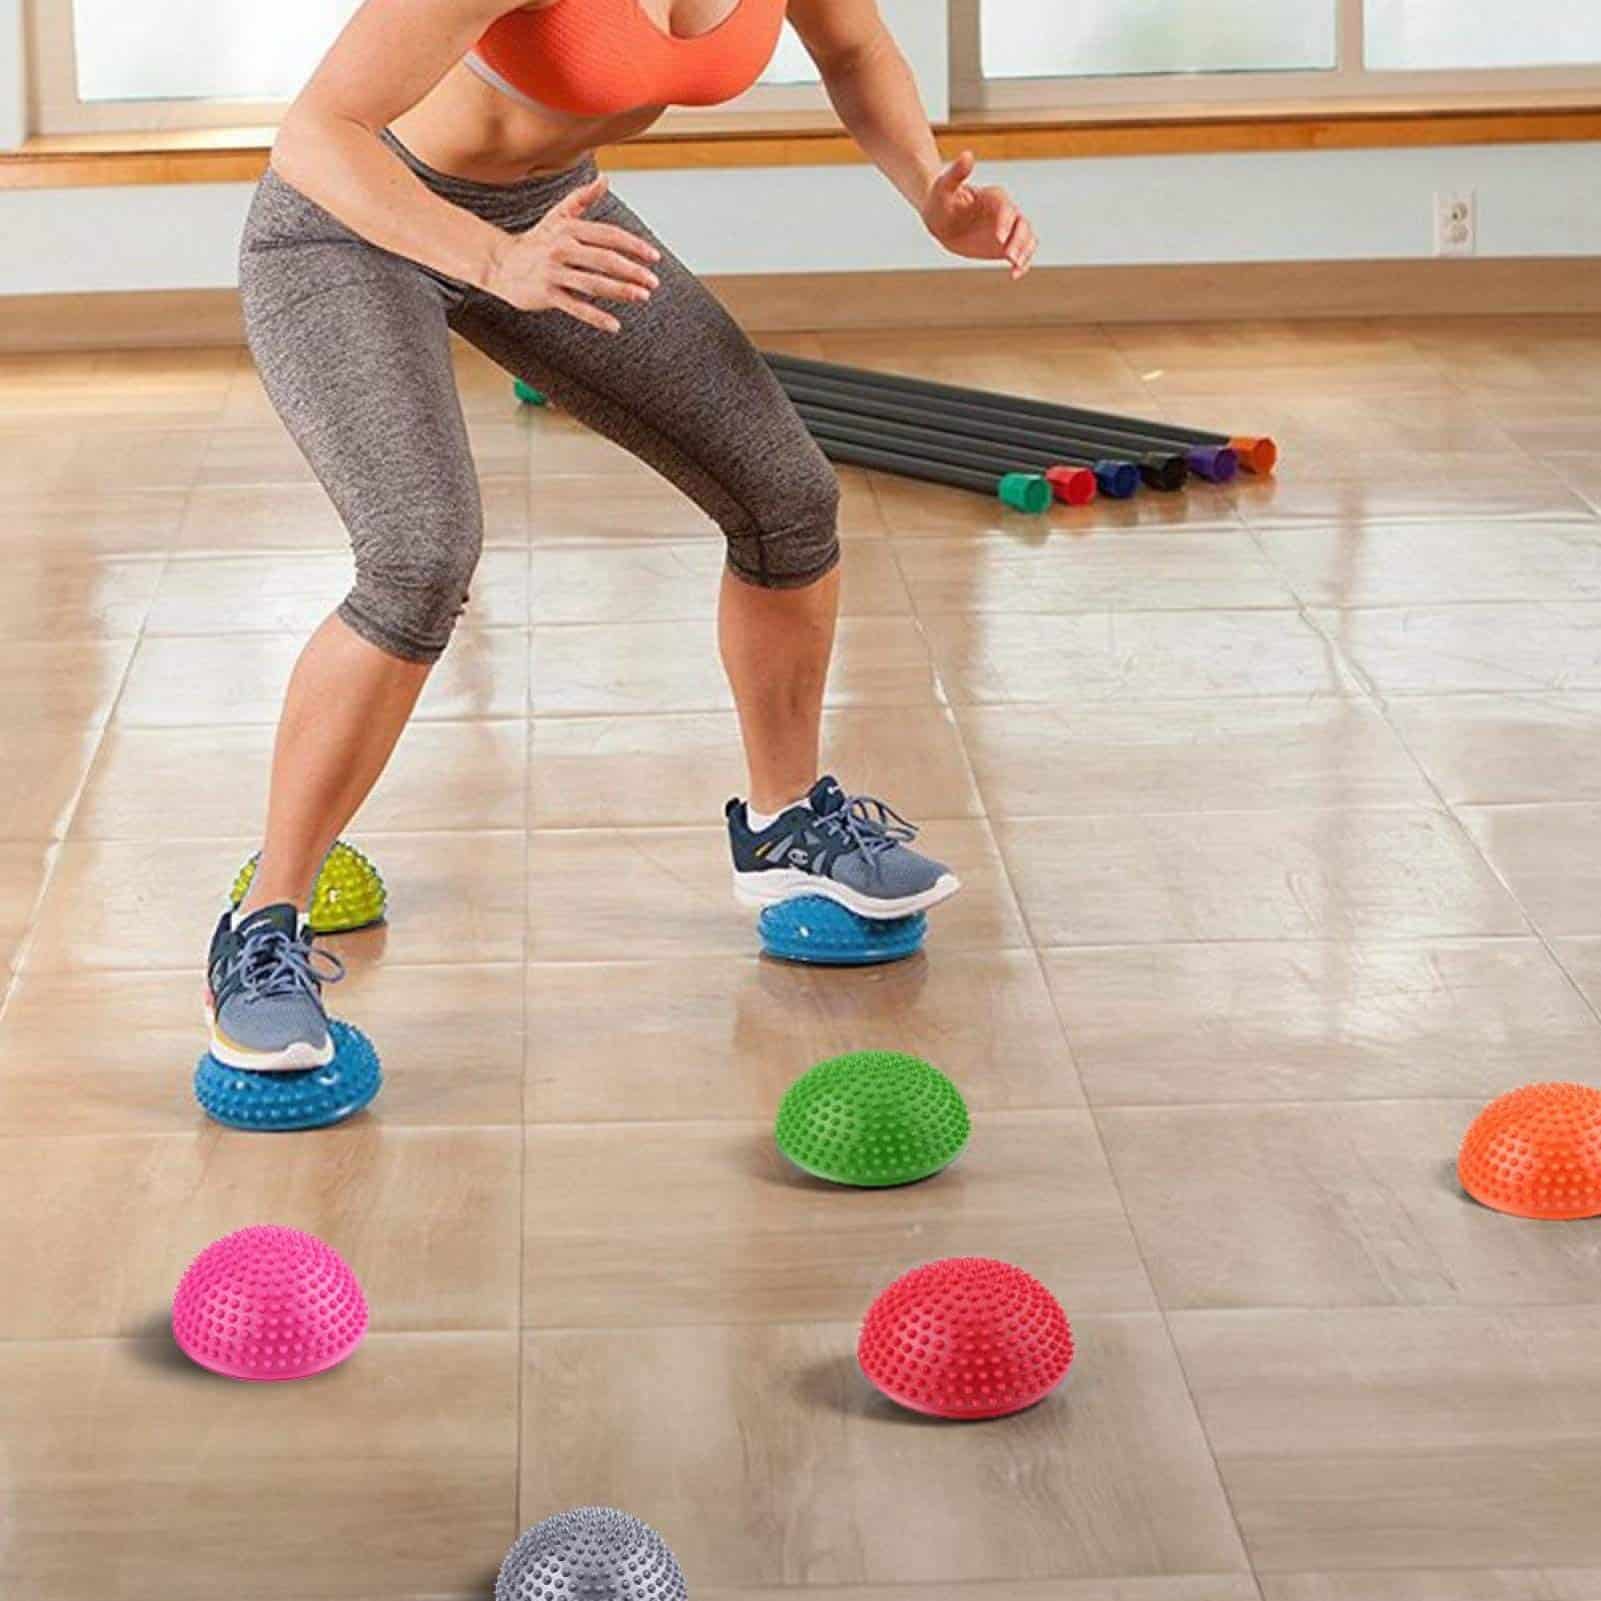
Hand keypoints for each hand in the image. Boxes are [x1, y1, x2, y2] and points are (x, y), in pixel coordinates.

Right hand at [483, 173, 661, 331]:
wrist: (501, 264)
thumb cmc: (536, 241)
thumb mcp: (558, 217)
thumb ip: (583, 198)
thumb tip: (606, 178)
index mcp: (569, 229)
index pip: (609, 235)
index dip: (633, 246)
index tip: (654, 257)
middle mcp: (562, 248)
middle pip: (604, 259)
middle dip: (632, 271)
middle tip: (653, 282)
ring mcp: (553, 272)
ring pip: (593, 283)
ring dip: (620, 291)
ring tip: (642, 297)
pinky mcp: (546, 293)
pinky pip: (575, 307)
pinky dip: (595, 317)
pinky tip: (614, 325)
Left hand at [921, 151, 1036, 278]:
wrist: (939, 216)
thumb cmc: (940, 199)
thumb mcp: (943, 186)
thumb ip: (957, 173)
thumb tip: (968, 155)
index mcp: (993, 197)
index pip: (1006, 208)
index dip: (1005, 222)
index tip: (998, 237)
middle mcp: (1004, 213)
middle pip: (1022, 224)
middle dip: (1019, 240)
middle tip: (1010, 256)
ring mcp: (1007, 230)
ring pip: (1026, 239)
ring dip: (1025, 252)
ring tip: (1015, 266)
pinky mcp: (1004, 246)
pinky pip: (1020, 254)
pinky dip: (1021, 264)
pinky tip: (1015, 275)